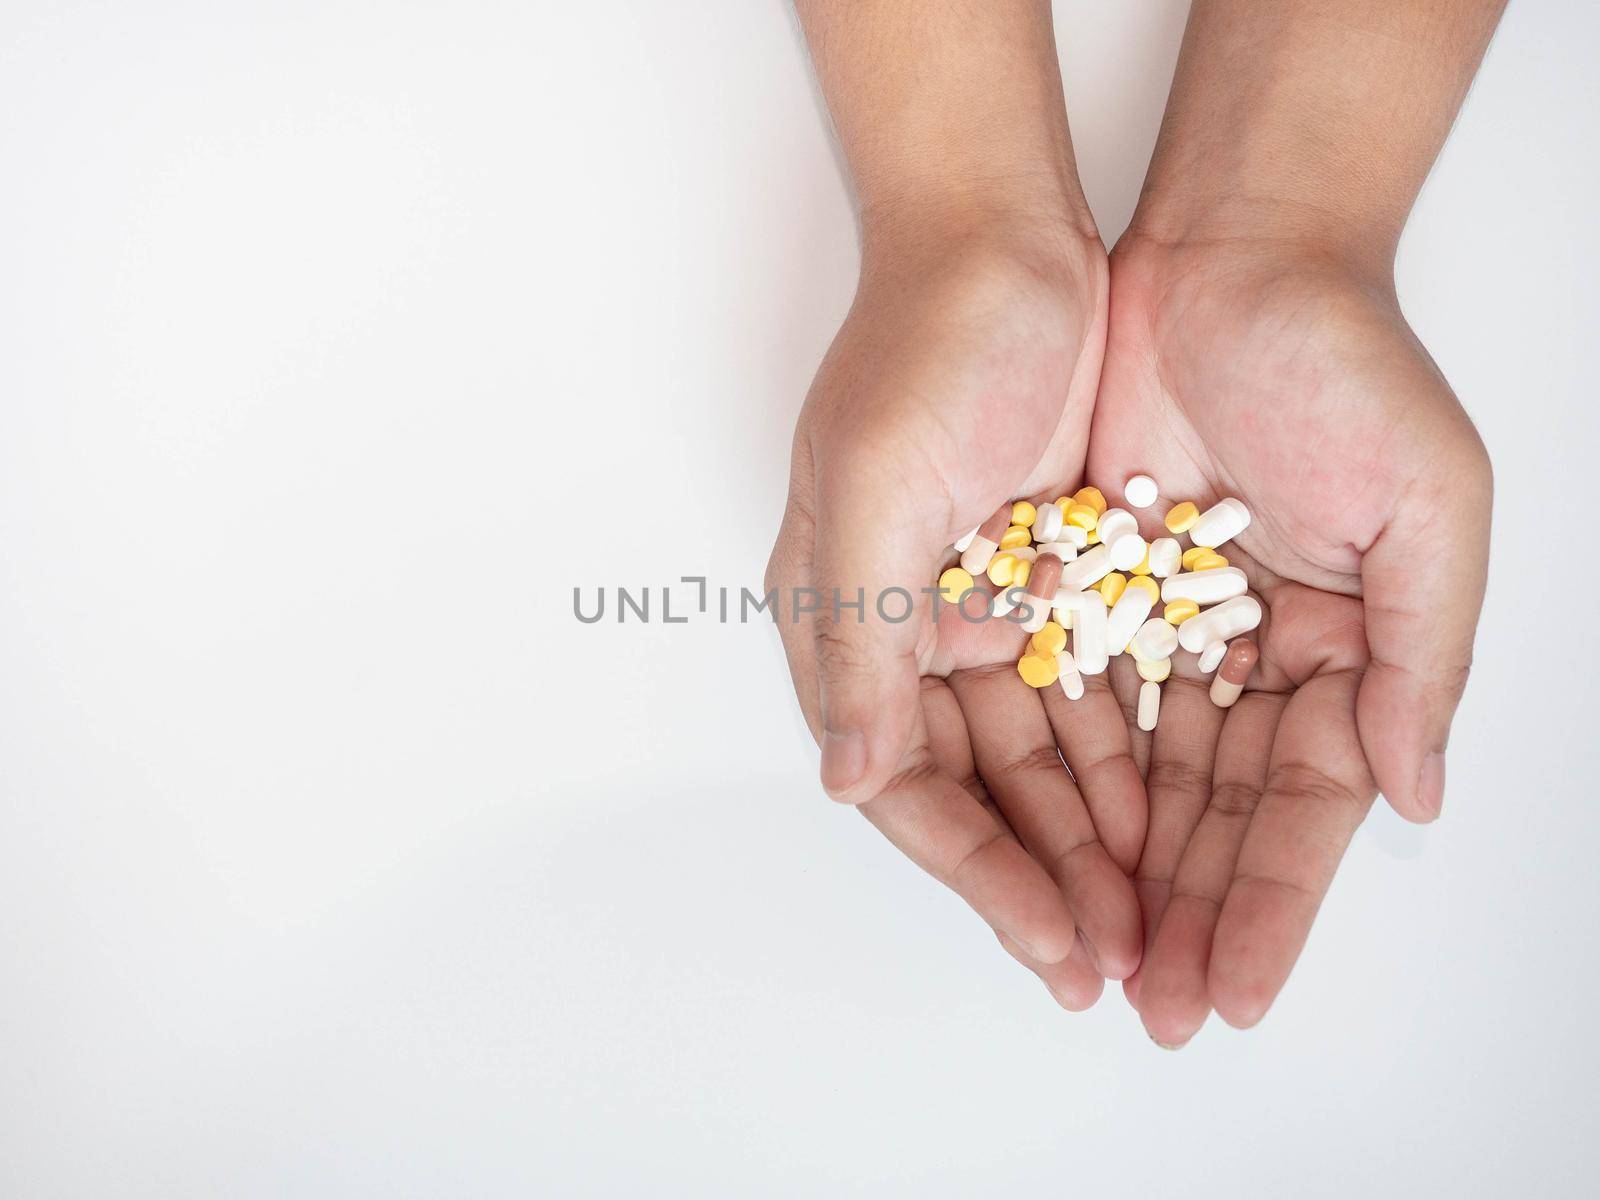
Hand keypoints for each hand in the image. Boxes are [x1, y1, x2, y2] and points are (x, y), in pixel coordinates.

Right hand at [766, 224, 1145, 1004]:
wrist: (1008, 238)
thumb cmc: (924, 348)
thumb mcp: (876, 486)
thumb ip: (857, 633)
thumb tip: (840, 774)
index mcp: (842, 618)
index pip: (901, 778)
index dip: (973, 869)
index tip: (1048, 939)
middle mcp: (904, 630)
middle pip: (973, 788)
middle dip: (1036, 878)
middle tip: (1108, 964)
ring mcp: (980, 607)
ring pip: (1036, 755)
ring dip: (1085, 838)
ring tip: (1147, 920)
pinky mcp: (1052, 579)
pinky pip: (1088, 692)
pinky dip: (1122, 757)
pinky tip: (1163, 819)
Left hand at [1085, 236, 1490, 1040]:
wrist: (1232, 258)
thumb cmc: (1347, 367)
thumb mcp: (1427, 508)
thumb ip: (1423, 657)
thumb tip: (1416, 796)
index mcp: (1347, 655)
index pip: (1303, 811)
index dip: (1268, 906)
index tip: (1231, 995)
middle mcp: (1256, 658)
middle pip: (1214, 815)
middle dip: (1183, 913)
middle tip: (1148, 1009)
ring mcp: (1169, 629)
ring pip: (1140, 778)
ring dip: (1118, 870)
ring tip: (1088, 960)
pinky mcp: (1092, 590)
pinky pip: (1075, 701)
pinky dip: (1064, 777)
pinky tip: (1047, 852)